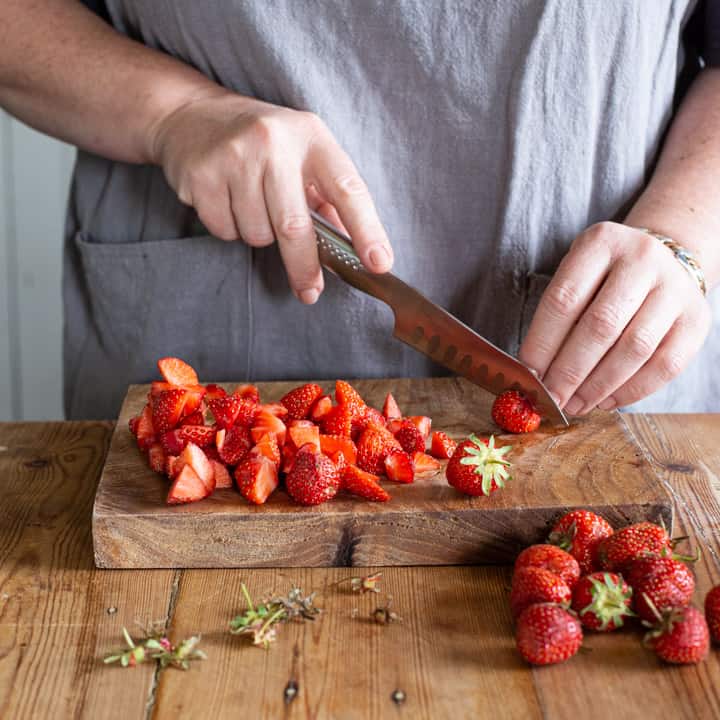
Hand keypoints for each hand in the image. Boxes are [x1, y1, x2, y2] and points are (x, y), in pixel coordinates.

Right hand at [151, 91, 392, 302]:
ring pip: (259, 234)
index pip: (347, 190)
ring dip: (261, 236)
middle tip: (311, 291)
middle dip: (305, 267)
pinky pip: (226, 231)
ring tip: (253, 205)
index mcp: (311, 137)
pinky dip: (231, 229)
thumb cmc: (262, 142)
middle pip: (295, 226)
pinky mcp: (201, 176)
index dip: (366, 230)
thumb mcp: (303, 153)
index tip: (378, 262)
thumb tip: (351, 248)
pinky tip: (229, 202)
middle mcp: (273, 143)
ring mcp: (234, 158)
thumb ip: (328, 198)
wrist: (191, 114)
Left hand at [519, 222, 710, 413]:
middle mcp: (642, 259)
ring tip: (575, 404)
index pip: (563, 300)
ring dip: (598, 386)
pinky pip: (664, 365)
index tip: (528, 376)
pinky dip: (631, 390)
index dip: (542, 344)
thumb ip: (558, 317)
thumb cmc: (604, 279)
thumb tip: (535, 373)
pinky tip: (606, 400)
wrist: (664, 261)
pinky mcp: (696, 319)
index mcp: (600, 243)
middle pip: (600, 326)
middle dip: (569, 371)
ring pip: (633, 348)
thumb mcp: (577, 277)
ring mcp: (674, 288)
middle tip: (551, 399)